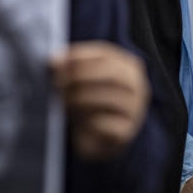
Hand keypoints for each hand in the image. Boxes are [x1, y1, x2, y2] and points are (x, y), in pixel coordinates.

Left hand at [49, 40, 148, 160]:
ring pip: (110, 99)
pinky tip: (77, 121)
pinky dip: (89, 121)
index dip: (79, 56)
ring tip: (63, 100)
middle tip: (58, 81)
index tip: (56, 61)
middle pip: (111, 73)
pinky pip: (107, 125)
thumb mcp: (84, 81)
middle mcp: (137, 86)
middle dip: (81, 75)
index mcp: (127, 66)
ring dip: (81, 98)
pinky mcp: (126, 132)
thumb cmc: (90, 101)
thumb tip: (55, 61)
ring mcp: (135, 110)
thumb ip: (73, 68)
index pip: (104, 54)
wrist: (99, 138)